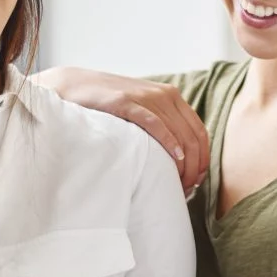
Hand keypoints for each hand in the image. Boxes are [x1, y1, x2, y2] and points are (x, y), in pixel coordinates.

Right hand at [34, 66, 208, 193]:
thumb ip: (160, 125)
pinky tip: (174, 158)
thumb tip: (178, 159)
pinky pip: (156, 124)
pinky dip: (169, 142)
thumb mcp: (141, 111)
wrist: (73, 87)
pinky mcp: (127, 102)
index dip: (203, 160)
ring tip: (179, 184)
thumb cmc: (107, 107)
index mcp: (171, 97)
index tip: (196, 182)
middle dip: (194, 167)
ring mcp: (146, 97)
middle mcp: (164, 95)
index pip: (200, 132)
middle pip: (193, 137)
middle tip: (186, 190)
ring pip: (179, 133)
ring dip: (183, 163)